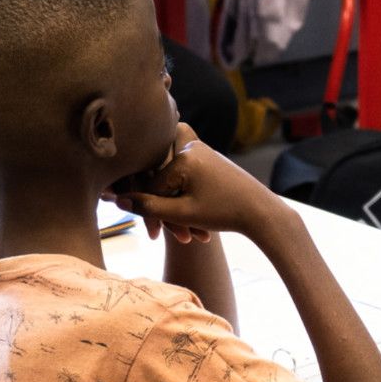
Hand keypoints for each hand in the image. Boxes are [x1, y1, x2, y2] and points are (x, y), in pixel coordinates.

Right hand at [113, 124, 283, 243]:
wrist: (262, 212)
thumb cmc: (224, 212)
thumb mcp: (183, 214)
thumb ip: (149, 207)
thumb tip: (118, 200)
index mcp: (184, 156)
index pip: (151, 185)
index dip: (150, 213)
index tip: (154, 236)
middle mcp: (190, 145)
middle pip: (158, 177)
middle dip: (161, 209)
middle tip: (160, 235)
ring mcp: (200, 150)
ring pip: (171, 178)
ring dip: (175, 206)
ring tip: (187, 235)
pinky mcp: (207, 158)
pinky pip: (184, 176)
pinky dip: (185, 199)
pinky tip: (193, 224)